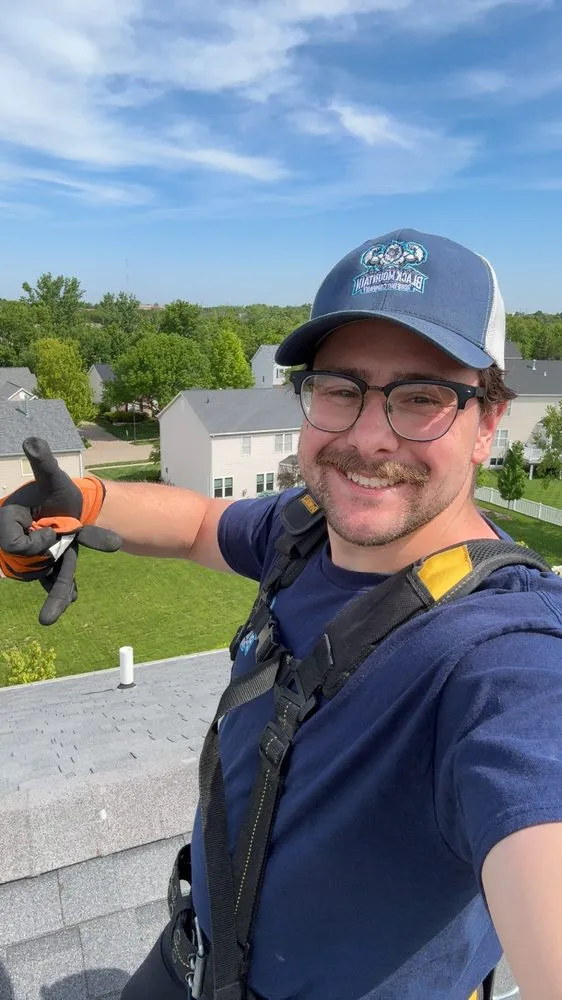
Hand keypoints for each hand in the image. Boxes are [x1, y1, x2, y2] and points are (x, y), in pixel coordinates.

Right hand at [0, 437, 121, 623]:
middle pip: (28, 563)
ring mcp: (38, 556)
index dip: (32, 541)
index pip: (13, 543)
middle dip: (46, 563)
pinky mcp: (53, 566)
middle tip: (60, 549)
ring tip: (49, 620)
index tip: (51, 530)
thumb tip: (32, 440)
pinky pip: (56, 583)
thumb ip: (44, 464)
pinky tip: (73, 603)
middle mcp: (22, 541)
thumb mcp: (53, 479)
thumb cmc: (57, 492)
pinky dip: (63, 596)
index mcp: (12, 521)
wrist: (73, 505)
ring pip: (45, 576)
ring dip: (55, 595)